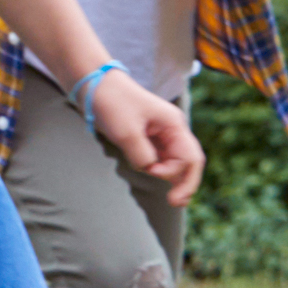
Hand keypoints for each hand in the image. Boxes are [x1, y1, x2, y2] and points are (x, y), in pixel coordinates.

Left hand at [93, 70, 204, 203]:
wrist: (95, 85)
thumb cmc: (112, 102)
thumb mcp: (126, 132)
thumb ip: (142, 156)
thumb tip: (150, 169)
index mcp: (174, 125)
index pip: (192, 158)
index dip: (181, 177)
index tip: (158, 180)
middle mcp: (173, 129)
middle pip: (188, 162)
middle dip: (184, 183)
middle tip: (174, 202)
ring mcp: (162, 133)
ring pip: (175, 162)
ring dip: (171, 177)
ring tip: (169, 195)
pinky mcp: (148, 137)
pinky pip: (161, 158)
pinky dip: (159, 170)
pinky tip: (154, 175)